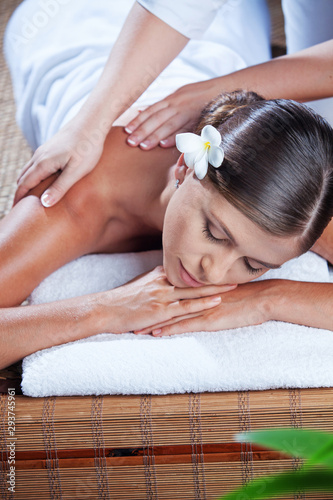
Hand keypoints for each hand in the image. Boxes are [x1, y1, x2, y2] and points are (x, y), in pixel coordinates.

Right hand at [13, 117, 106, 206]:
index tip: (17, 212)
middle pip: (23, 177)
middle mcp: (39, 156)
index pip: (24, 184)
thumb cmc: (88, 147)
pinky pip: (36, 164)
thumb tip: (44, 203)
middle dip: (20, 193)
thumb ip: (60, 187)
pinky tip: (41, 182)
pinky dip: (33, 175)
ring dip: (25, 183)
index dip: (19, 199)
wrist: (92, 122)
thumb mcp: (76, 171)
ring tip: (29, 198)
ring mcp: (44, 150)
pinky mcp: (51, 148)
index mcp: (43, 163)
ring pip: (28, 170)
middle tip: (20, 209)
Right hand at [103, 266, 236, 333]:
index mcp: (159, 275)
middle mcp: (163, 282)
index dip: (205, 267)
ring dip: (215, 288)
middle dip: (216, 274)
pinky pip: (185, 307)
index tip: (222, 262)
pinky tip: (216, 301)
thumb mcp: (140, 285)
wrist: (104, 310)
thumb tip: (168, 276)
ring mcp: (162, 296)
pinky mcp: (160, 311)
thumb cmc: (121, 300)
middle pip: (194, 277)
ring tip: (235, 284)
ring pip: (194, 290)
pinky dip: (202, 303)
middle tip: (236, 269)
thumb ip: (157, 281)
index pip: (186, 269)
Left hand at [124, 81, 213, 149]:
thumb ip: (162, 105)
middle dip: (142, 130)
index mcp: (172, 99)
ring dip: (155, 136)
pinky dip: (175, 137)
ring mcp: (189, 112)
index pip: (151, 110)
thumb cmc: (200, 95)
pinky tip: (164, 145)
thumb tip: (140, 110)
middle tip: (130, 142)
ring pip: (169, 125)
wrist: (226, 88)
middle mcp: (178, 105)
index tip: (126, 131)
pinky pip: (186, 130)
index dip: (138, 120)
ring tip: (143, 147)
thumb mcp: (179, 95)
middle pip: (157, 118)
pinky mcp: (200, 120)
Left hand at [134, 280, 275, 335]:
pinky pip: (185, 326)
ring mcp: (202, 308)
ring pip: (171, 316)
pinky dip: (170, 329)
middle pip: (165, 304)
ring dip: (152, 323)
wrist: (264, 298)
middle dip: (146, 311)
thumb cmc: (247, 294)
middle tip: (128, 316)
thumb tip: (199, 294)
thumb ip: (208, 291)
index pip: (171, 293)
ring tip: (135, 328)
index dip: (153, 298)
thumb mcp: (223, 289)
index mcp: (199, 289)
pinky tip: (157, 334)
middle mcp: (196, 297)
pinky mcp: (209, 320)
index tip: (138, 302)